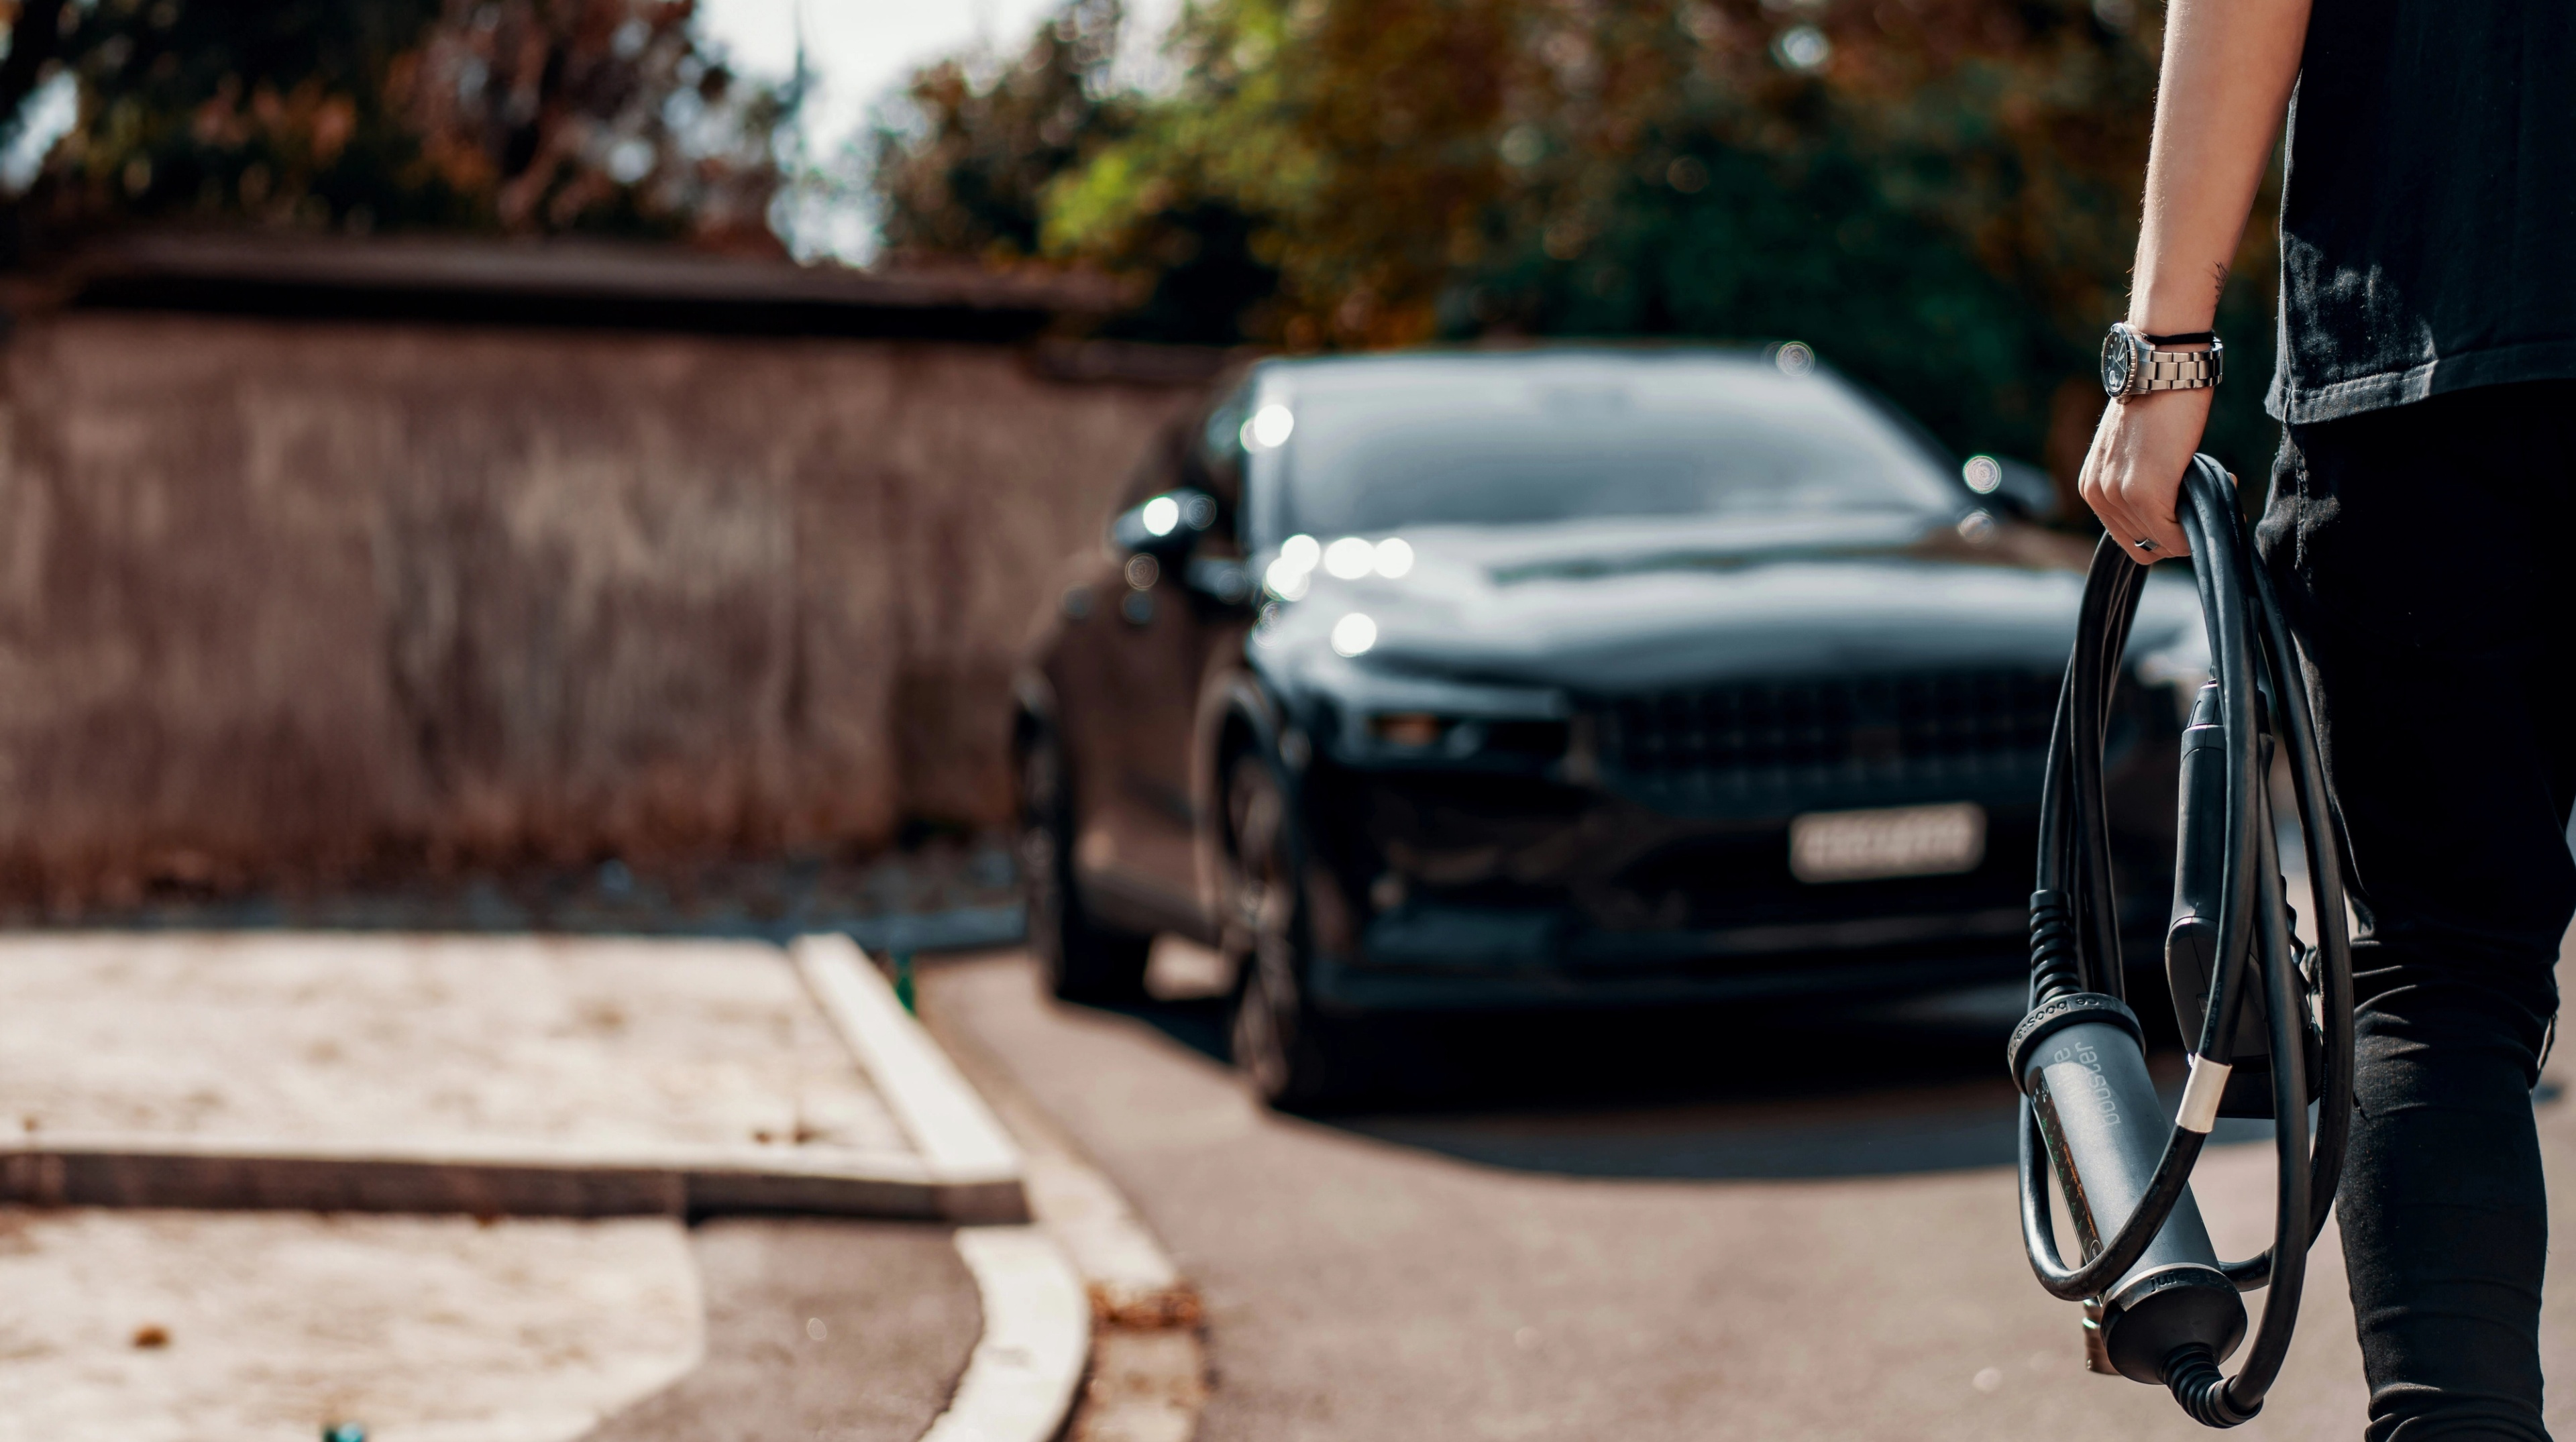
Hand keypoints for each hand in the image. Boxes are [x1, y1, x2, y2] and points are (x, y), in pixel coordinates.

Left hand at [2078, 385, 2211, 563]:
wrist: (2161, 368)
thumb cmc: (2156, 402)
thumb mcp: (2131, 451)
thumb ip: (2137, 482)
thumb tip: (2170, 507)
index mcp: (2092, 487)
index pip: (2127, 537)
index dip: (2165, 531)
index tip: (2192, 507)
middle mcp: (2098, 495)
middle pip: (2143, 546)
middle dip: (2181, 531)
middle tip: (2208, 499)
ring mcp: (2119, 496)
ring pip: (2162, 543)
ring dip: (2194, 524)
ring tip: (2217, 486)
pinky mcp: (2145, 493)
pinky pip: (2174, 536)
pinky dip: (2200, 526)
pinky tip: (2224, 488)